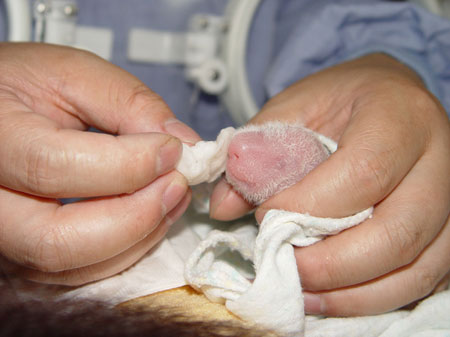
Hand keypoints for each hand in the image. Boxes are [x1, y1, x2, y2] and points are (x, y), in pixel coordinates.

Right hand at [0, 43, 199, 285]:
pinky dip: (128, 248)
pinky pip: (81, 272)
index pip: (53, 167)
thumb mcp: (72, 74)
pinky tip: (152, 213)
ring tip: (171, 194)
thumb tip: (184, 144)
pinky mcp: (26, 253)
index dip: (127, 165)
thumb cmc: (25, 89)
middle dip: (136, 217)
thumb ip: (130, 103)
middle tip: (177, 183)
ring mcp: (4, 235)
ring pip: (71, 265)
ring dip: (140, 235)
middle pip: (56, 240)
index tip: (172, 149)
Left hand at [210, 53, 449, 315]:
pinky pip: (421, 280)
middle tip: (282, 264)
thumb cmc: (340, 101)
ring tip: (300, 291)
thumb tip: (223, 207)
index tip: (266, 217)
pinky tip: (329, 298)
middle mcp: (440, 160)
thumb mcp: (293, 108)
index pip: (363, 172)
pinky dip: (372, 299)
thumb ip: (257, 151)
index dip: (309, 205)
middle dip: (330, 262)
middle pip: (396, 232)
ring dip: (350, 292)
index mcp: (400, 116)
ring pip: (413, 267)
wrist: (388, 100)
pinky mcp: (447, 232)